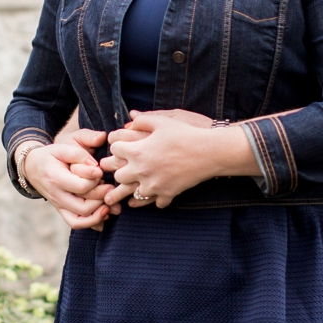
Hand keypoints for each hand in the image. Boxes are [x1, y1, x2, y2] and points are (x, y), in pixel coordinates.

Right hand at [24, 140, 113, 229]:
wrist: (31, 167)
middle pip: (83, 207)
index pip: (81, 187)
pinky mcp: (62, 211)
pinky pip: (76, 223)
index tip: (100, 172)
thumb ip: (79, 155)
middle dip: (101, 199)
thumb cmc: (50, 156)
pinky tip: (103, 213)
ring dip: (99, 214)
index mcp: (56, 179)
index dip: (96, 181)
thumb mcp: (61, 148)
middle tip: (110, 187)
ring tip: (109, 202)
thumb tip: (96, 168)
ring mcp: (58, 206)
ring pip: (81, 220)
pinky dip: (91, 222)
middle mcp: (56, 196)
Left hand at [101, 110, 258, 207]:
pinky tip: (160, 191)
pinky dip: (158, 198)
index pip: (114, 149)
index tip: (123, 146)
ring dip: (137, 186)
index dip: (118, 145)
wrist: (208, 152)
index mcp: (137, 151)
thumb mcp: (163, 121)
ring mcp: (153, 185)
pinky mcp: (167, 194)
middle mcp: (141, 170)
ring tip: (142, 181)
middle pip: (118, 175)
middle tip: (127, 166)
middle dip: (121, 169)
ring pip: (134, 193)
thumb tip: (130, 120)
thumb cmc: (185, 133)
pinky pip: (156, 202)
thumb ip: (143, 119)